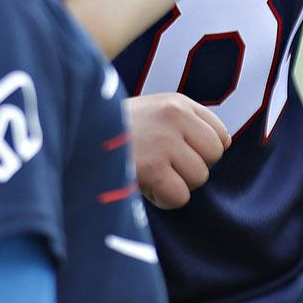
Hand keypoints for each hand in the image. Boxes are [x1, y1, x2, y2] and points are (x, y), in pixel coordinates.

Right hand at [126, 92, 231, 208]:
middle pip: (214, 157)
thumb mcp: (153, 113)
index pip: (221, 134)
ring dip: (176, 184)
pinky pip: (180, 196)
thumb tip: (224, 144)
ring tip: (149, 174)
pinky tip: (144, 186)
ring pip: (199, 178)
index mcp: (177, 102)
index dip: (203, 152)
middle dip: (191, 169)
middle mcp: (175, 116)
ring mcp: (165, 140)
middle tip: (162, 167)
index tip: (180, 155)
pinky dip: (164, 200)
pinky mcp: (153, 167)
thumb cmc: (115, 133)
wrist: (78, 136)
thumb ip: (184, 124)